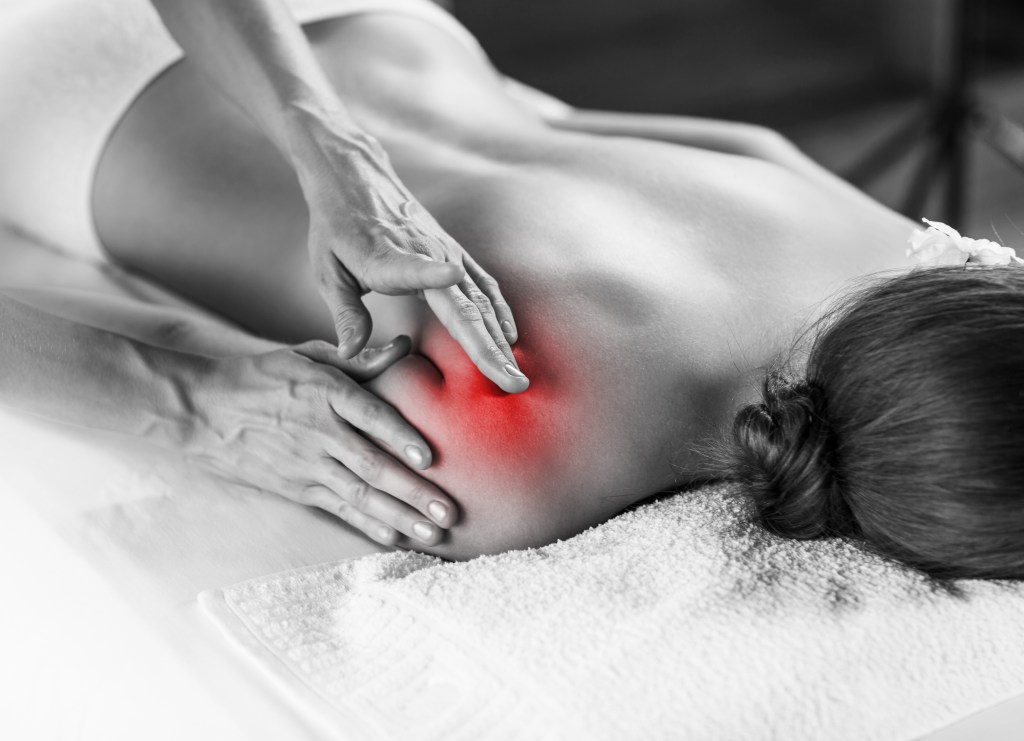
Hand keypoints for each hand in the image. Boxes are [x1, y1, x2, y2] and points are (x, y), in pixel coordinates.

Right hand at [186, 337, 456, 546]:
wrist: (201, 410)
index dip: (400, 437)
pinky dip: (366, 523)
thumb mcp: (308, 355)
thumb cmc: (262, 376)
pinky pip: (338, 508)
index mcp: (324, 392)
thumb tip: (406, 346)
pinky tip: (394, 536)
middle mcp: (319, 431)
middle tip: (448, 512)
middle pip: (372, 466)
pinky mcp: (297, 487)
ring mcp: (307, 464)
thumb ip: (361, 358)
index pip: (368, 415)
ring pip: (359, 494)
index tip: (428, 457)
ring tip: (432, 533)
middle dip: (413, 492)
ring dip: (399, 516)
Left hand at [302, 132, 528, 392]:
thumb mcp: (327, 270)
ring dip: (500, 341)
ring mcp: (446, 252)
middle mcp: (425, 254)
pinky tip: (510, 340)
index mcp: (385, 257)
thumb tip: (351, 355)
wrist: (357, 177)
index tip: (455, 277)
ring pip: (481, 302)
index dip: (432, 274)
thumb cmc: (336, 227)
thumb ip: (344, 314)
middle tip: (511, 385)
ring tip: (515, 378)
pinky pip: (485, 287)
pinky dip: (500, 314)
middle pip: (463, 305)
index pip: (412, 268)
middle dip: (488, 348)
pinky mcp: (455, 252)